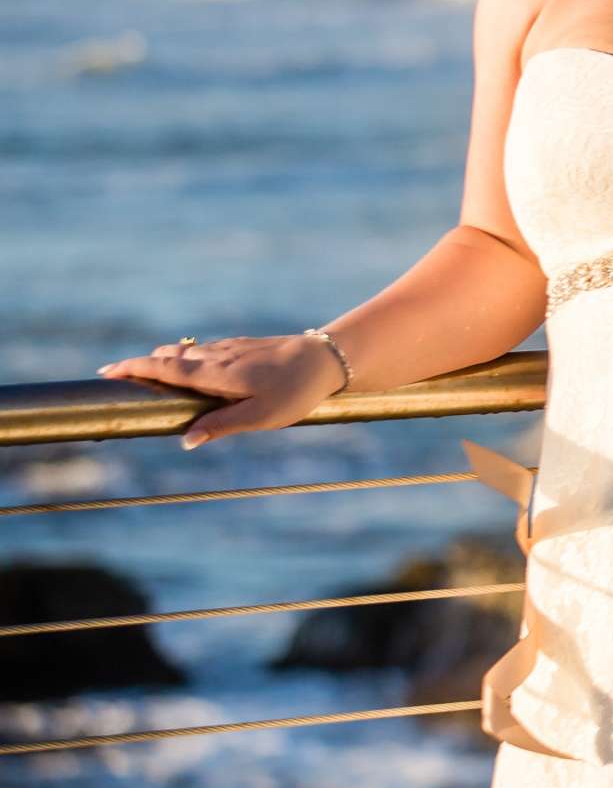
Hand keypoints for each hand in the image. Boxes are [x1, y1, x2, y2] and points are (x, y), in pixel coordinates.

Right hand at [98, 334, 347, 448]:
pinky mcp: (246, 346)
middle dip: (144, 364)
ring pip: (190, 351)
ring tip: (148, 372)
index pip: (166, 367)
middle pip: (172, 356)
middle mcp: (220, 355)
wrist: (329, 357)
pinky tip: (191, 366)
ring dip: (166, 360)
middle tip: (119, 376)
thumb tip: (185, 440)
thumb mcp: (261, 416)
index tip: (108, 371)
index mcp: (217, 372)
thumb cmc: (296, 391)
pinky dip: (189, 357)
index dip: (135, 368)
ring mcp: (233, 347)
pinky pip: (208, 350)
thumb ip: (221, 426)